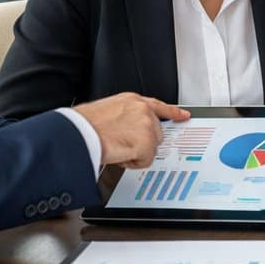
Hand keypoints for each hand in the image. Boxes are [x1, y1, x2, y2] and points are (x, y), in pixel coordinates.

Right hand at [71, 93, 188, 167]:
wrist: (79, 133)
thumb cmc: (85, 125)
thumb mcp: (107, 111)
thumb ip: (125, 116)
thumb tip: (128, 129)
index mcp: (132, 100)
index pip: (159, 106)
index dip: (173, 113)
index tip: (185, 116)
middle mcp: (143, 110)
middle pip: (156, 133)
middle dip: (143, 142)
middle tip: (123, 145)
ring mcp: (147, 125)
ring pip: (151, 147)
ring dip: (137, 152)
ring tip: (117, 148)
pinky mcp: (147, 142)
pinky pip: (145, 160)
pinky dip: (133, 163)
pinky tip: (119, 155)